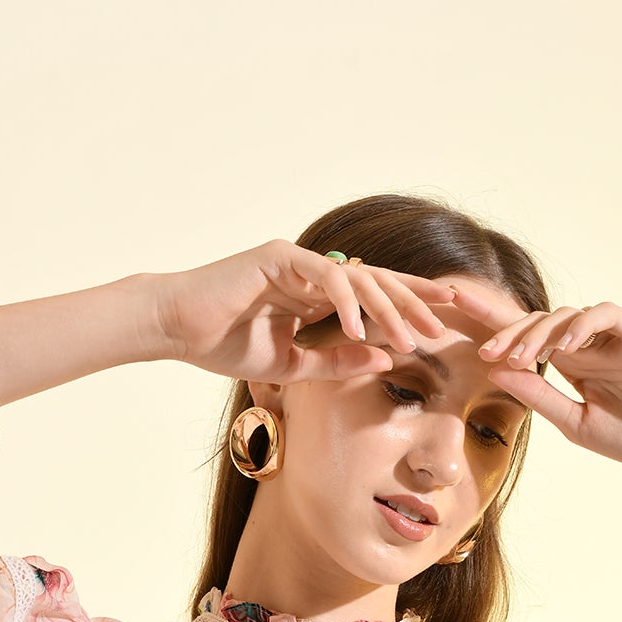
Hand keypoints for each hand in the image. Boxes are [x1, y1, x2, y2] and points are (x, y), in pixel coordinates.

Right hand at [154, 238, 456, 383]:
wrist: (177, 330)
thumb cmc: (224, 344)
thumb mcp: (293, 364)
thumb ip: (338, 361)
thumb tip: (387, 360)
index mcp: (315, 294)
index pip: (372, 296)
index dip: (406, 307)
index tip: (439, 324)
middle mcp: (310, 271)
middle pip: (375, 281)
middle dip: (412, 301)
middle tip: (445, 322)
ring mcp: (296, 260)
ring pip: (357, 279)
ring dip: (387, 308)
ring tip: (411, 337)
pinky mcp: (278, 257)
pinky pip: (325, 277)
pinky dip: (346, 302)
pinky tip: (360, 328)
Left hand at [447, 279, 621, 479]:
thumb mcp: (574, 423)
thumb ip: (538, 397)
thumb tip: (496, 372)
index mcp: (573, 362)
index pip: (526, 335)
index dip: (492, 322)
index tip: (454, 313)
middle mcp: (591, 343)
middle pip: (540, 320)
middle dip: (509, 329)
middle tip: (484, 348)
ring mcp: (616, 336)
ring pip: (568, 314)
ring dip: (541, 333)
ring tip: (522, 357)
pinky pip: (607, 314)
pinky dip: (583, 325)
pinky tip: (564, 347)